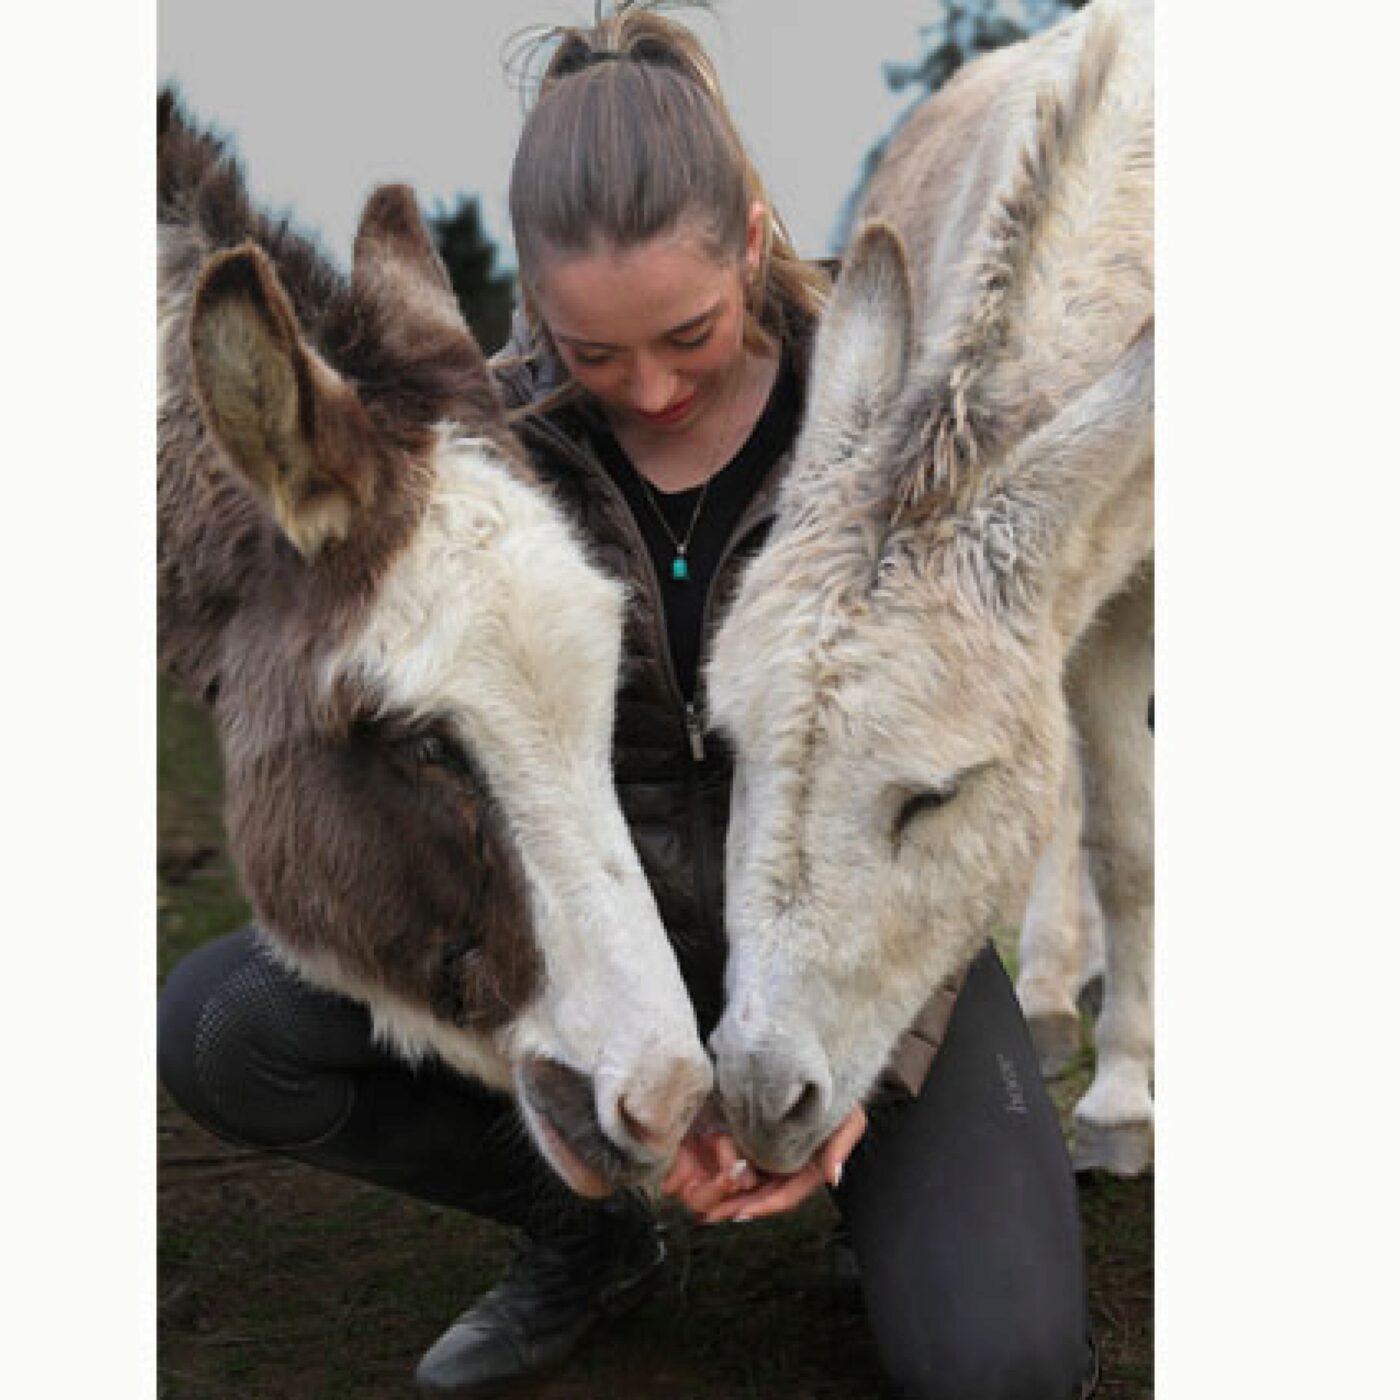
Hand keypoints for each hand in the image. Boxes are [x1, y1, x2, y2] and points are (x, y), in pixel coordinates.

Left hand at [663, 1104, 867, 1224]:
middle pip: (763, 1193)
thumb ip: (840, 1149)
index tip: (740, 1214)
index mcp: (812, 1169)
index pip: (786, 1195)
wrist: (830, 1069)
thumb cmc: (842, 1097)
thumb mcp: (848, 1120)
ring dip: (730, 1194)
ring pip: (751, 1180)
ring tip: (704, 1204)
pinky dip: (729, 1169)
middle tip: (711, 1216)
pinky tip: (710, 1174)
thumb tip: (834, 1178)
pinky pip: (745, 1158)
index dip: (764, 1206)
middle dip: (738, 1206)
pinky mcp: (763, 1137)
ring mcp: (778, 1153)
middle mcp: (793, 1166)